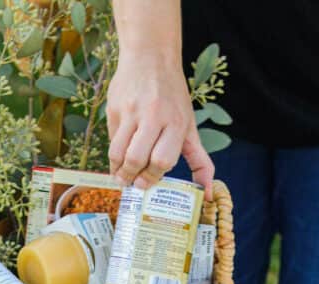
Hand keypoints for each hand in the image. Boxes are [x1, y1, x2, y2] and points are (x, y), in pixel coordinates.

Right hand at [107, 54, 213, 197]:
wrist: (150, 56)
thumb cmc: (173, 97)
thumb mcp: (190, 126)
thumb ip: (199, 160)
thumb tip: (208, 193)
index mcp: (176, 122)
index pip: (162, 160)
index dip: (153, 177)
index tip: (147, 184)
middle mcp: (154, 116)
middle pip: (138, 158)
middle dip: (133, 177)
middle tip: (133, 184)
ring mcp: (132, 111)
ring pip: (119, 152)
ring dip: (118, 170)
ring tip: (122, 176)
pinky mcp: (114, 107)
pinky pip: (110, 139)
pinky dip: (113, 155)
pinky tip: (117, 159)